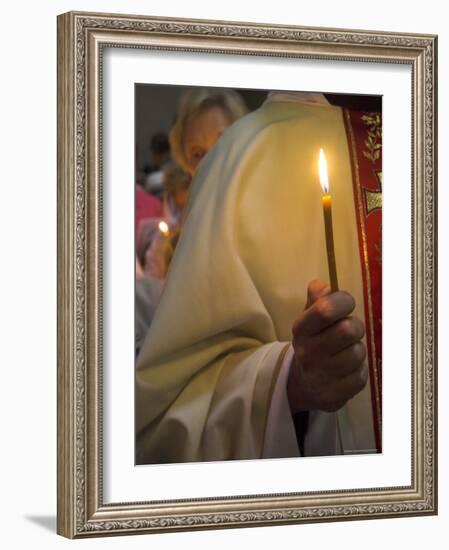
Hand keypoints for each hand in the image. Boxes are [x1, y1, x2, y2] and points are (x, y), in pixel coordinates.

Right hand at [288, 280, 368, 413]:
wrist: (302, 384)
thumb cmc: (312, 343)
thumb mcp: (308, 319)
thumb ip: (316, 299)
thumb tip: (324, 285)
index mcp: (301, 329)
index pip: (326, 309)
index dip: (343, 301)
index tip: (346, 304)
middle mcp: (309, 352)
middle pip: (349, 330)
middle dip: (355, 327)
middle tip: (349, 331)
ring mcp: (322, 375)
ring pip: (358, 352)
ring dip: (357, 349)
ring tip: (346, 351)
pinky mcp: (336, 394)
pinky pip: (362, 375)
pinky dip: (358, 369)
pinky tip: (347, 369)